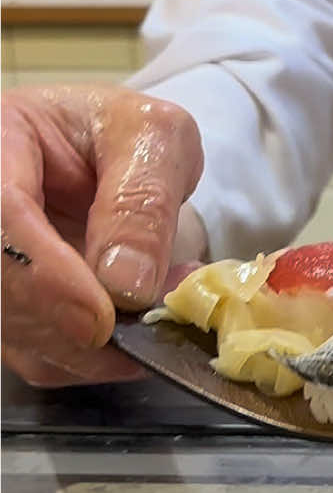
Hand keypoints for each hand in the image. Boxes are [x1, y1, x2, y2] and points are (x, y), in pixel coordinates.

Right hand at [2, 85, 204, 386]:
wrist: (108, 154)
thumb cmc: (123, 134)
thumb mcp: (152, 137)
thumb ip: (143, 199)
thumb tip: (126, 285)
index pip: (0, 215)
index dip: (40, 273)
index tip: (99, 319)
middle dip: (69, 325)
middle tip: (142, 331)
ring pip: (14, 333)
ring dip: (89, 347)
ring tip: (156, 314)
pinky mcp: (8, 308)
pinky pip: (36, 355)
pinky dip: (90, 358)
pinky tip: (135, 330)